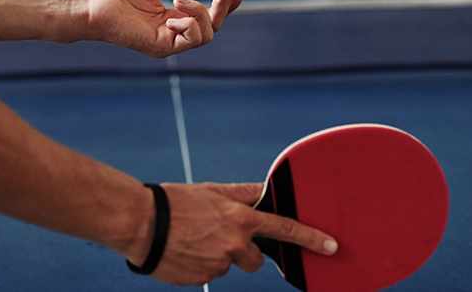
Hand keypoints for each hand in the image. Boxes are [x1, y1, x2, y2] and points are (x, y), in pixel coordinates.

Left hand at [82, 0, 248, 56]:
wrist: (94, 6)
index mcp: (174, 18)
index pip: (209, 13)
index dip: (227, 1)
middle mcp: (175, 33)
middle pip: (215, 24)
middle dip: (225, 2)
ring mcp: (171, 44)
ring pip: (208, 33)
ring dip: (202, 11)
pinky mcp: (164, 49)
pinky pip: (194, 39)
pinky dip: (190, 22)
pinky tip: (171, 13)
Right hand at [135, 182, 337, 285]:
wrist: (140, 224)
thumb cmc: (173, 202)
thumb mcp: (211, 190)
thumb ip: (241, 194)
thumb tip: (262, 192)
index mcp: (241, 219)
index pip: (285, 229)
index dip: (311, 238)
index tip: (331, 246)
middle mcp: (234, 244)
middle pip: (255, 258)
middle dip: (243, 250)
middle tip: (218, 235)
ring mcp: (218, 265)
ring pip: (228, 265)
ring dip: (217, 255)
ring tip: (193, 239)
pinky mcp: (201, 280)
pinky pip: (209, 275)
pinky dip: (200, 265)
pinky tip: (184, 250)